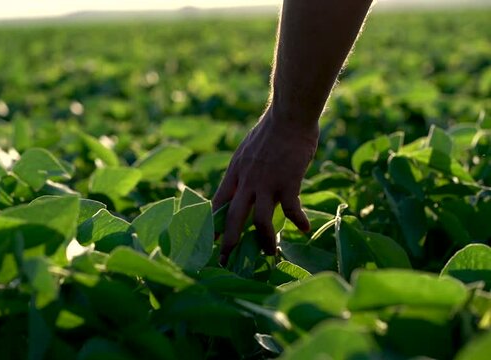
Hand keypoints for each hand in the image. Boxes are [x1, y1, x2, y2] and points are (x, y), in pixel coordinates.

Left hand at [212, 108, 318, 265]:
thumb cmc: (270, 132)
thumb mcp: (246, 151)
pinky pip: (291, 209)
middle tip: (224, 261)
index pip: (217, 203)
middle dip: (227, 243)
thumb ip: (243, 172)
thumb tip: (242, 188)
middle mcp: (246, 181)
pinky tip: (304, 229)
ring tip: (269, 253)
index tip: (206, 241)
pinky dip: (298, 221)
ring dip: (264, 241)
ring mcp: (266, 183)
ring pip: (260, 221)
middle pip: (232, 218)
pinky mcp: (287, 182)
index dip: (211, 224)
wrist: (288, 115)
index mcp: (235, 173)